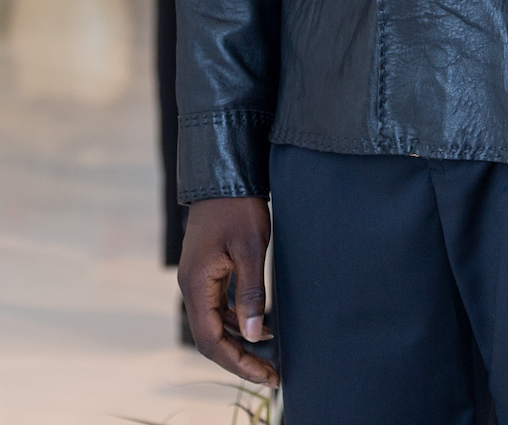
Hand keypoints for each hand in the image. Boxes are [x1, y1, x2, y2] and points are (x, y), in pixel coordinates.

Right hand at [178, 196, 277, 387]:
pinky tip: (261, 324)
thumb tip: (253, 335)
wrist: (226, 176)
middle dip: (239, 358)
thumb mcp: (251, 249)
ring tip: (270, 355)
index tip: (263, 375)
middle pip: (210, 337)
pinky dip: (237, 320)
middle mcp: (192, 286)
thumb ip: (252, 293)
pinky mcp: (208, 270)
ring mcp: (199, 278)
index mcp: (196, 284)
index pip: (210, 340)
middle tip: (270, 374)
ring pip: (214, 323)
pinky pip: (219, 306)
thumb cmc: (238, 207)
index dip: (236, 362)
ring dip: (239, 341)